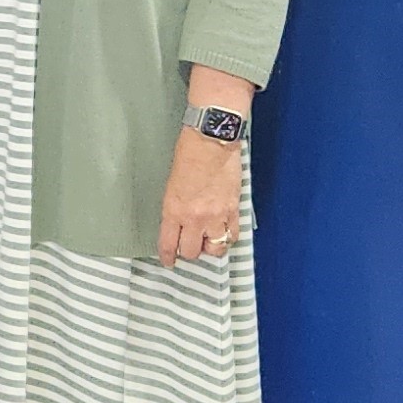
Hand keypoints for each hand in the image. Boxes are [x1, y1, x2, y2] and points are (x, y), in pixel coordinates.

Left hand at [158, 129, 242, 265]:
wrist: (211, 141)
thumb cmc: (188, 155)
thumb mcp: (171, 185)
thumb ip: (175, 208)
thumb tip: (180, 225)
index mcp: (174, 210)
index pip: (169, 244)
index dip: (169, 257)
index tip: (169, 261)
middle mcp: (194, 218)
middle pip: (192, 251)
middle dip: (190, 252)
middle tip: (191, 245)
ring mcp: (216, 215)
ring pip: (215, 248)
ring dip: (211, 247)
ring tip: (209, 239)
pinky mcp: (233, 209)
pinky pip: (233, 235)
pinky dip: (228, 237)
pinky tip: (224, 232)